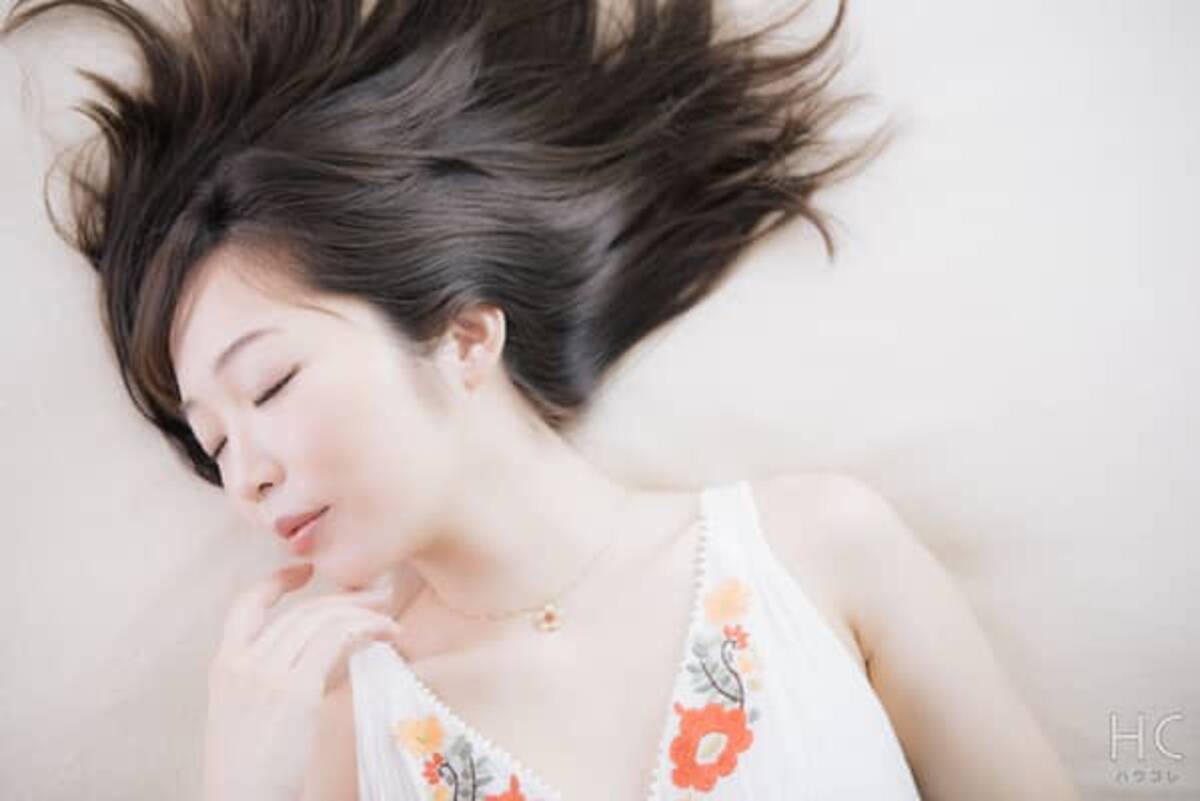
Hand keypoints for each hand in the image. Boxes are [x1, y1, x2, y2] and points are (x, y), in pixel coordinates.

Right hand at [201, 563, 401, 800]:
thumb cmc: (254, 770)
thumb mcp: (253, 713)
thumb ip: (282, 676)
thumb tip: (335, 647)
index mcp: (224, 666)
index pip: (245, 605)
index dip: (275, 581)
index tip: (305, 570)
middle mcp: (241, 663)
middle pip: (300, 612)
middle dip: (344, 598)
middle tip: (377, 596)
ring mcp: (266, 674)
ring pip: (321, 620)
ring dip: (362, 614)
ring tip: (390, 621)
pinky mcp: (293, 691)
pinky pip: (335, 640)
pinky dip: (365, 630)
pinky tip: (384, 635)